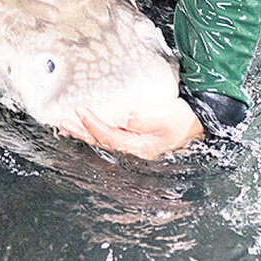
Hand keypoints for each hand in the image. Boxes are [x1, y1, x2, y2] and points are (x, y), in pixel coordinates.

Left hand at [46, 88, 205, 160]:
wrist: (196, 121)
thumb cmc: (183, 119)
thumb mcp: (168, 117)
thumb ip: (147, 119)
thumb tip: (127, 118)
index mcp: (140, 147)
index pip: (110, 137)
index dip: (94, 125)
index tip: (81, 112)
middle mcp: (133, 149)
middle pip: (101, 142)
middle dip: (82, 132)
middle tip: (64, 122)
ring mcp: (133, 144)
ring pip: (103, 140)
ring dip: (84, 131)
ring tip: (68, 124)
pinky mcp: (133, 138)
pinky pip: (108, 135)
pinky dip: (95, 129)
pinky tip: (85, 125)